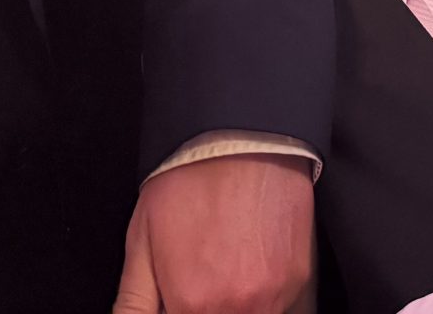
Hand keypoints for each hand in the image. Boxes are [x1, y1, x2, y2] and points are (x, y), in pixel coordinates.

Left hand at [113, 153, 312, 313]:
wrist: (244, 137)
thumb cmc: (189, 181)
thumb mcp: (142, 239)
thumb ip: (133, 304)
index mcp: (192, 305)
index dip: (180, 308)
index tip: (180, 297)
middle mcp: (238, 308)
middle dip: (206, 305)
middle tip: (202, 275)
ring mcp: (274, 296)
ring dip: (236, 303)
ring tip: (224, 264)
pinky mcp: (299, 280)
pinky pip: (280, 306)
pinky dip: (263, 294)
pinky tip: (249, 259)